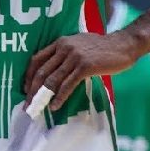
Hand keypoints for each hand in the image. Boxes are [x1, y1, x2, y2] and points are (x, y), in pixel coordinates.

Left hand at [23, 31, 140, 111]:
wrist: (123, 45)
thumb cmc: (102, 47)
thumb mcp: (78, 44)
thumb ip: (65, 53)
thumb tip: (54, 70)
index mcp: (60, 42)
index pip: (37, 59)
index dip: (29, 75)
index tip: (25, 88)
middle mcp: (64, 48)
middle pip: (42, 71)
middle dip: (32, 89)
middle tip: (28, 103)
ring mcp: (74, 57)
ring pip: (53, 79)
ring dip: (43, 96)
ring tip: (38, 108)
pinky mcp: (84, 67)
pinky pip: (68, 85)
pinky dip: (59, 97)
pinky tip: (55, 106)